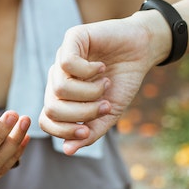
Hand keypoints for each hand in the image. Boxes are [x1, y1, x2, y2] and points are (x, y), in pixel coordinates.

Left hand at [39, 13, 165, 154]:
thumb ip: (90, 133)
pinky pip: (67, 64)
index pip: (46, 121)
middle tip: (104, 105)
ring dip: (89, 92)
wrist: (142, 51)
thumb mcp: (108, 114)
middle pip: (52, 108)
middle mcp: (57, 78)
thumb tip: (68, 150)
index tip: (87, 130)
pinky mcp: (72, 39)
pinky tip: (102, 68)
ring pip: (60, 88)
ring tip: (105, 84)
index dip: (64, 131)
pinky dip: (89, 72)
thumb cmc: (123, 82)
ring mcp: (62, 58)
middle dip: (82, 113)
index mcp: (62, 97)